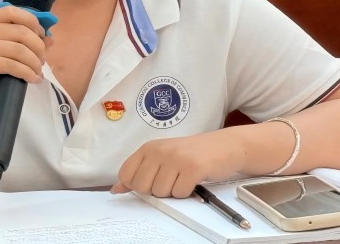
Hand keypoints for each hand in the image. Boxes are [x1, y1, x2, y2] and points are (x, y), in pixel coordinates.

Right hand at [0, 5, 50, 105]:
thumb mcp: (4, 53)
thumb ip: (23, 43)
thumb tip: (50, 39)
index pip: (12, 12)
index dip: (32, 22)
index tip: (42, 36)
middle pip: (19, 31)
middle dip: (38, 46)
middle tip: (42, 61)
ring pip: (17, 49)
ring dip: (34, 62)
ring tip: (38, 72)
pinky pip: (10, 64)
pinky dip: (27, 72)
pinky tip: (32, 79)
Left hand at [110, 131, 244, 197]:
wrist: (224, 146)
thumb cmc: (191, 154)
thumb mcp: (162, 157)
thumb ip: (138, 172)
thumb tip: (116, 189)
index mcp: (148, 147)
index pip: (126, 174)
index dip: (137, 185)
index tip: (152, 181)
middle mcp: (160, 150)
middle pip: (142, 187)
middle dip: (156, 190)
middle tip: (171, 179)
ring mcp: (176, 158)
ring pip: (161, 192)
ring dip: (173, 191)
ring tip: (183, 177)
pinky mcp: (193, 168)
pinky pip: (180, 193)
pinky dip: (186, 192)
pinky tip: (192, 180)